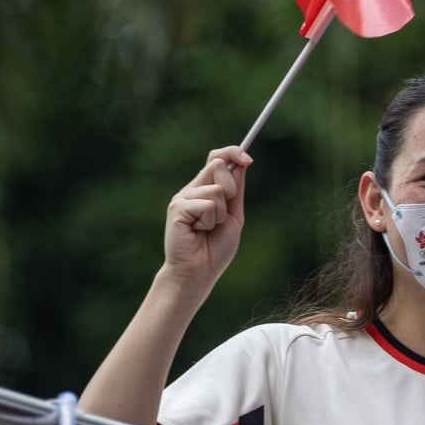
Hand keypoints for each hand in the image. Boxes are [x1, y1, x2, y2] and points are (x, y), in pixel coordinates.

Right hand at [161, 146, 251, 286]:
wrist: (199, 272)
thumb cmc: (216, 248)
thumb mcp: (233, 215)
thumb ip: (236, 191)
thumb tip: (241, 163)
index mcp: (206, 188)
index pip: (216, 158)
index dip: (232, 152)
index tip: (247, 158)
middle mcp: (192, 189)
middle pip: (217, 165)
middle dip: (231, 189)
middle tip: (223, 215)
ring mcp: (182, 198)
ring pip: (216, 189)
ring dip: (220, 214)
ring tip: (207, 229)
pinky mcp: (177, 209)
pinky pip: (206, 205)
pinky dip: (209, 222)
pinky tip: (197, 232)